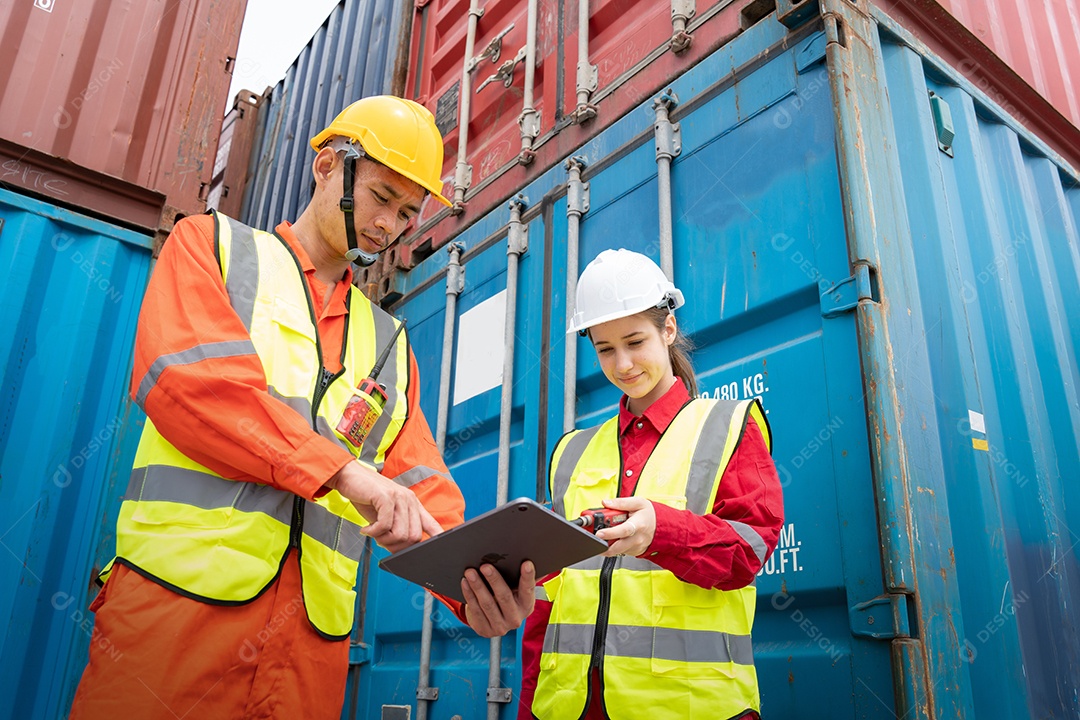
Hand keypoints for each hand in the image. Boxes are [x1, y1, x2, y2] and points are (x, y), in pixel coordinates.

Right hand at [327, 462, 443, 552]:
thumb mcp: (384, 515)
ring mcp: (399, 497)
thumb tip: (399, 551)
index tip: (436, 551)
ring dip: (383, 540)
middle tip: (381, 540)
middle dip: (396, 546)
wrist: (349, 476)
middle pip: (414, 537)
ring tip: (373, 533)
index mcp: (412, 504)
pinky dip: (373, 533)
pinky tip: (366, 529)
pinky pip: (384, 526)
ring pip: (400, 534)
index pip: (431, 524)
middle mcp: (409, 500)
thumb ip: (394, 530)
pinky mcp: (386, 497)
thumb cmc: (365, 496)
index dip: (437, 538)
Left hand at [462, 561, 535, 637]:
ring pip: (487, 604)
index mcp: (526, 605)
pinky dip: (469, 595)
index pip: (528, 589)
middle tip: (485, 566)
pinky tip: (465, 583)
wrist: (493, 621)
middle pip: (504, 597)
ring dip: (477, 586)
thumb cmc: (506, 598)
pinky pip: (475, 610)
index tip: (526, 563)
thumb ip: (518, 578)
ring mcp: (500, 627)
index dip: (528, 577)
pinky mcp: (485, 630)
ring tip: (470, 572)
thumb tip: (522, 557)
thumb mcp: (516, 592)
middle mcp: (515, 618)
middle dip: (494, 580)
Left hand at [597, 497, 655, 557]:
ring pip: (617, 551)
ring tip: (603, 534)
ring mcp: (636, 547)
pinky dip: (614, 546)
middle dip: (602, 544)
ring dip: (607, 544)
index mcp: (638, 525)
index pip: (623, 531)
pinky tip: (614, 538)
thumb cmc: (649, 514)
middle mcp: (637, 539)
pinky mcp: (634, 552)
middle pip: (617, 546)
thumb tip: (606, 503)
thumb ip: (621, 502)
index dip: (610, 533)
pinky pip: (620, 552)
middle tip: (594, 538)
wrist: (661, 525)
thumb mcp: (638, 503)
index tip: (599, 533)